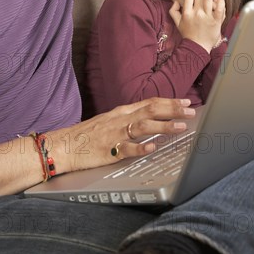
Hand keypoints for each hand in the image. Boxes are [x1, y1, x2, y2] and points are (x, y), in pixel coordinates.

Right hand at [51, 98, 195, 171]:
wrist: (63, 145)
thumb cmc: (87, 135)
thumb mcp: (110, 120)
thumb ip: (129, 119)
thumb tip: (151, 117)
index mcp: (122, 112)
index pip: (150, 102)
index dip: (170, 102)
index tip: (186, 102)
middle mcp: (120, 120)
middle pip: (151, 110)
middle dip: (173, 110)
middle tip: (191, 111)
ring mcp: (115, 134)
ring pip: (143, 126)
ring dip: (164, 126)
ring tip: (181, 126)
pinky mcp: (108, 151)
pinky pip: (126, 148)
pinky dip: (141, 147)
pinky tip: (153, 147)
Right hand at [169, 0, 224, 52]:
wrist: (197, 47)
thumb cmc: (188, 34)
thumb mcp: (177, 23)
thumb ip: (173, 11)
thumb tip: (175, 1)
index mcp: (187, 13)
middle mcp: (196, 13)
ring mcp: (206, 17)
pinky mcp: (215, 21)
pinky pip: (219, 8)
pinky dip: (220, 1)